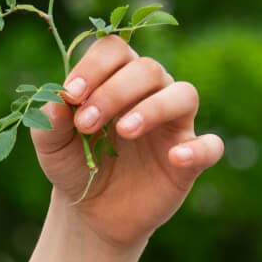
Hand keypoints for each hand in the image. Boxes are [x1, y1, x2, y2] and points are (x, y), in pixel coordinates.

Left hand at [32, 35, 222, 249]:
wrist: (91, 211)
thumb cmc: (73, 165)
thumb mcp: (51, 147)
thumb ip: (50, 122)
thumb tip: (56, 101)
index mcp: (114, 79)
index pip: (114, 50)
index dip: (94, 66)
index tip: (71, 94)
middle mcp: (149, 93)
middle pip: (147, 68)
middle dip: (114, 91)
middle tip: (86, 123)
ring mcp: (173, 124)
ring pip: (184, 94)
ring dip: (153, 108)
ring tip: (123, 132)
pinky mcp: (189, 159)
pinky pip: (211, 145)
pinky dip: (199, 148)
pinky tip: (175, 158)